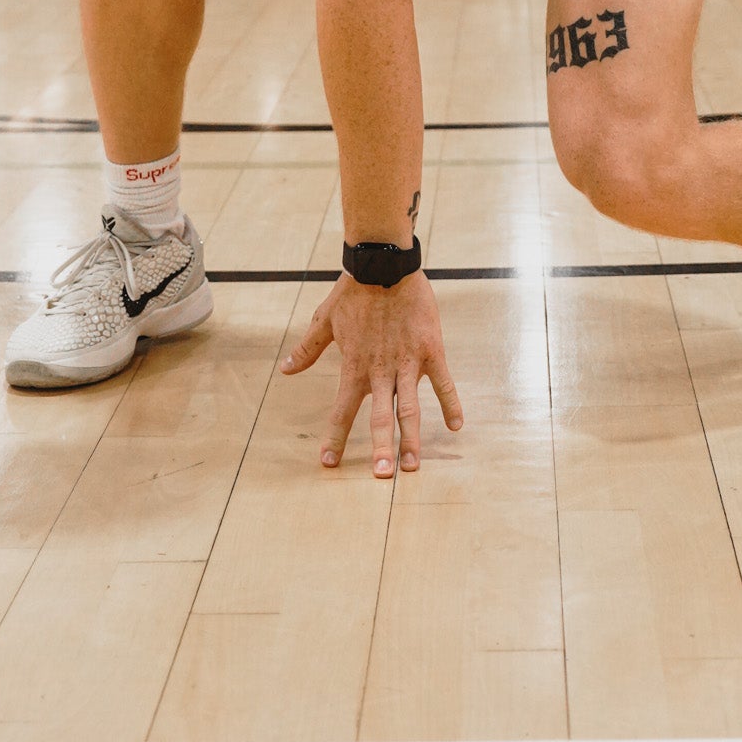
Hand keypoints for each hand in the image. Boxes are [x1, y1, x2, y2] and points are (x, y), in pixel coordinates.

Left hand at [280, 271, 462, 477]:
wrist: (383, 264)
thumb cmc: (353, 293)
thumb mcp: (325, 321)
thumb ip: (308, 350)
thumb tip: (284, 370)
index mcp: (355, 366)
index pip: (342, 410)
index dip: (335, 438)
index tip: (328, 464)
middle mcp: (380, 370)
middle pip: (381, 417)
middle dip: (381, 449)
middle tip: (380, 477)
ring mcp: (407, 361)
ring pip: (410, 407)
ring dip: (412, 438)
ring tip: (412, 466)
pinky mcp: (430, 349)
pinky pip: (443, 381)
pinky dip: (451, 402)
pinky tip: (457, 425)